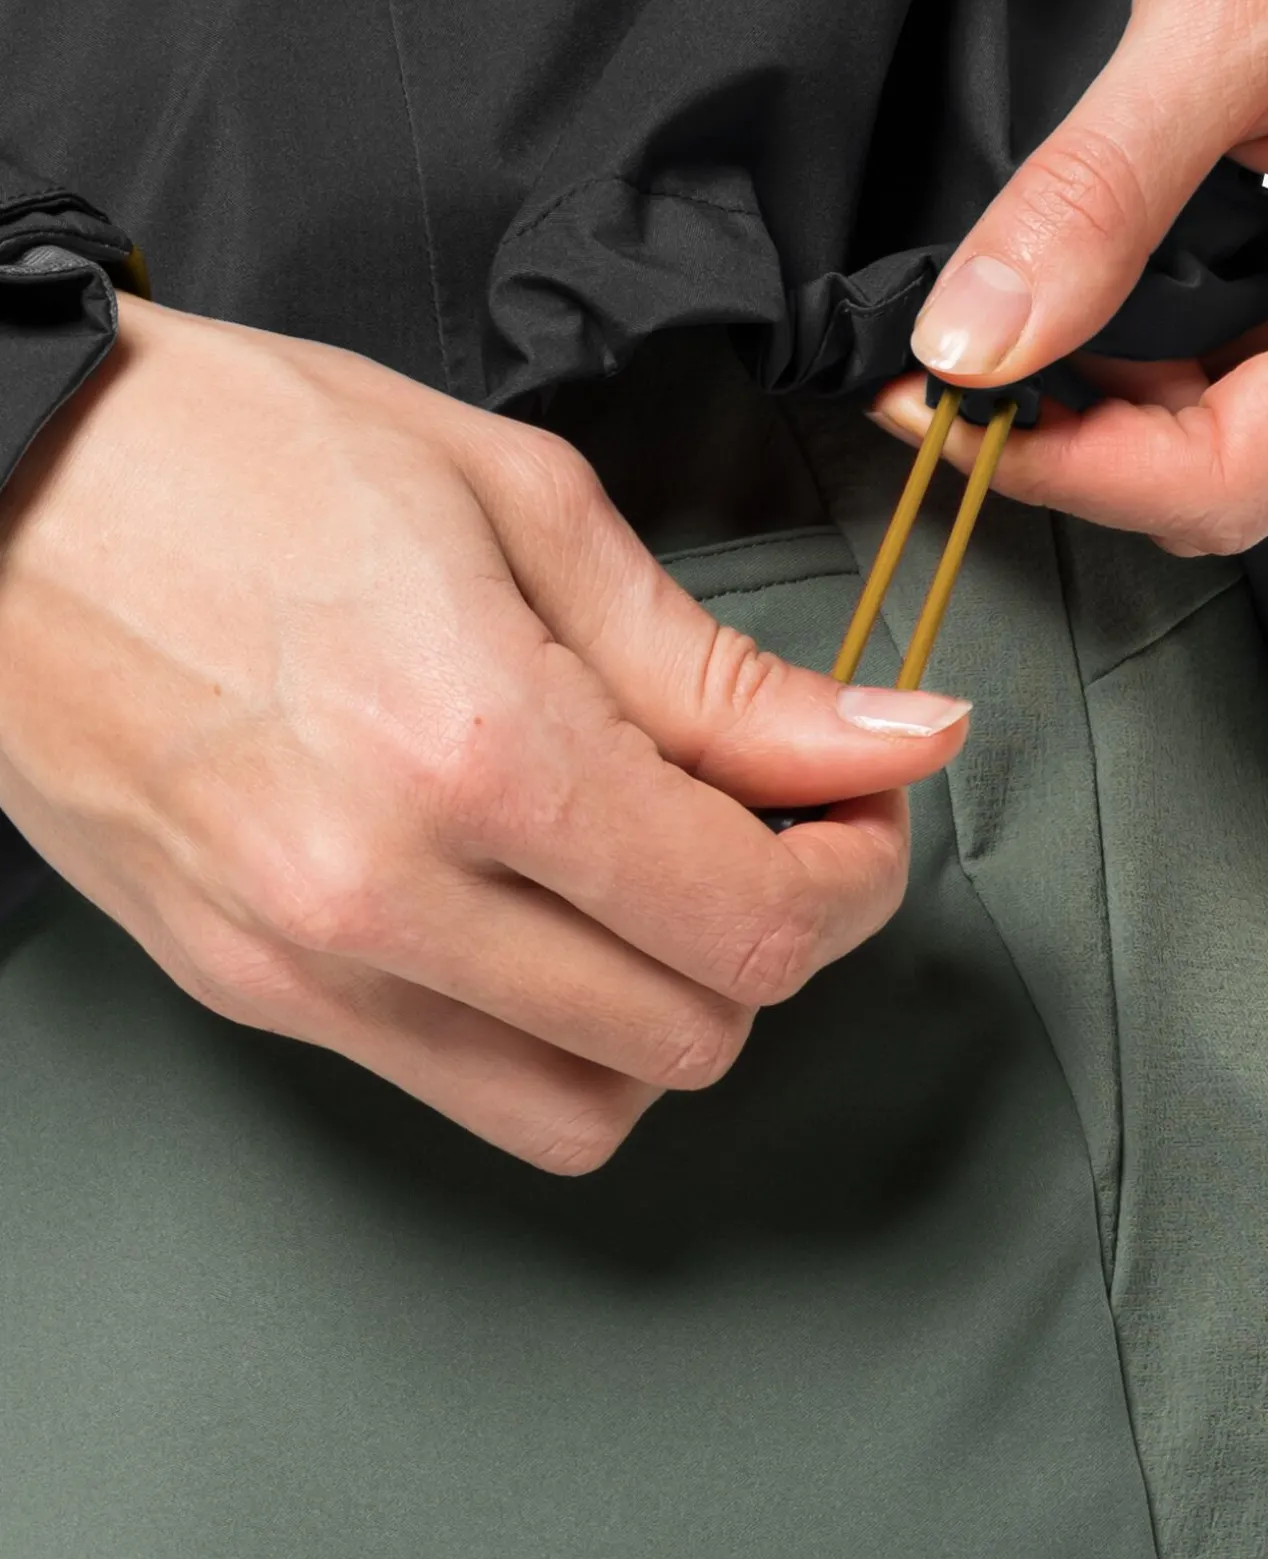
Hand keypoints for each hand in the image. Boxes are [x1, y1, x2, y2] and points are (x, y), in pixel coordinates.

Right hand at [0, 302, 969, 1167]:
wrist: (1, 483)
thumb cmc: (238, 451)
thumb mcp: (519, 506)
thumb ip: (717, 668)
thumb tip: (889, 740)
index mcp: (477, 747)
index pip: (756, 921)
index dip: (860, 870)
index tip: (864, 799)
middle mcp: (385, 893)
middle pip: (696, 1032)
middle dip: (779, 930)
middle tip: (775, 819)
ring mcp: (302, 964)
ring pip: (587, 1108)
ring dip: (667, 1006)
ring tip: (654, 874)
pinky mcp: (243, 990)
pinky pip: (458, 1089)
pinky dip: (547, 1033)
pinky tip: (541, 910)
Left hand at [874, 0, 1267, 552]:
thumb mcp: (1212, 13)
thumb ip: (1091, 197)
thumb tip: (975, 345)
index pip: (1240, 470)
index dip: (1070, 465)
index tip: (936, 412)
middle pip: (1255, 479)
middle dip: (1094, 444)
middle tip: (959, 368)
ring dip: (1140, 414)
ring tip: (1032, 329)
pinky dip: (1198, 373)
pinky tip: (1126, 312)